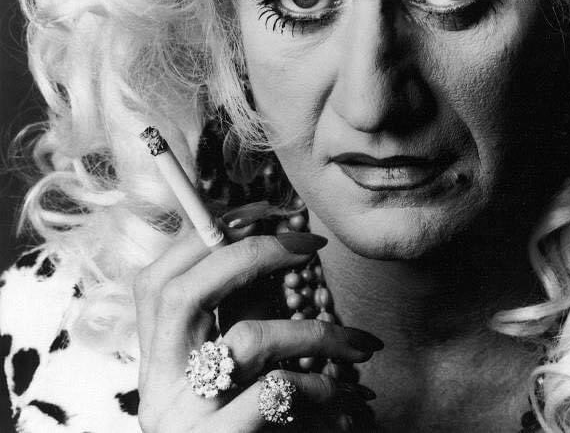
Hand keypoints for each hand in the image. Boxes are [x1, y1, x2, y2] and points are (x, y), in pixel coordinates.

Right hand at [133, 225, 382, 431]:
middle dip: (252, 251)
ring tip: (360, 346)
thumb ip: (237, 320)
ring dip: (316, 332)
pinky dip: (322, 385)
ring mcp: (183, 421)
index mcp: (157, 359)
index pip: (159, 275)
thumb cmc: (250, 431)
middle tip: (311, 244)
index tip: (266, 211)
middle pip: (183, 291)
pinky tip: (346, 399)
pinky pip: (276, 395)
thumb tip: (273, 247)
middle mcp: (157, 387)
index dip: (209, 233)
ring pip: (246, 340)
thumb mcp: (230, 374)